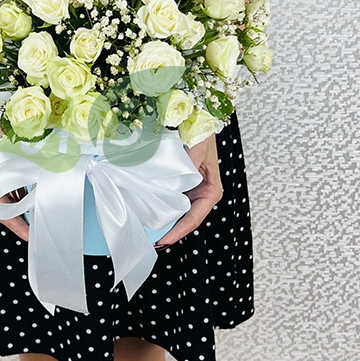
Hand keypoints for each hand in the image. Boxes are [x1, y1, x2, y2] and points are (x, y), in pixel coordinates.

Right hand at [0, 119, 29, 242]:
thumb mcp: (23, 157)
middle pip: (6, 209)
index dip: (18, 227)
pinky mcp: (0, 170)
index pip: (3, 213)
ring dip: (25, 208)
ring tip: (41, 218)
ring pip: (10, 199)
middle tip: (38, 232)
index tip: (31, 237)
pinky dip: (24, 195)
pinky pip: (12, 188)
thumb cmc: (10, 132)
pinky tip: (37, 199)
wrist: (1, 109)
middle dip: (22, 221)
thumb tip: (54, 191)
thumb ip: (36, 175)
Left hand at [152, 132, 223, 247]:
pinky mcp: (182, 185)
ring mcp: (191, 190)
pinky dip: (162, 207)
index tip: (165, 240)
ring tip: (148, 232)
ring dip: (165, 222)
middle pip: (186, 219)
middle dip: (170, 231)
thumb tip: (179, 174)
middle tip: (152, 242)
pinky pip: (172, 200)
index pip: (195, 218)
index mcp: (211, 190)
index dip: (179, 231)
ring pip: (178, 212)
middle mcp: (202, 193)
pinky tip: (149, 213)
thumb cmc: (203, 132)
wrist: (199, 118)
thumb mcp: (198, 147)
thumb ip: (190, 161)